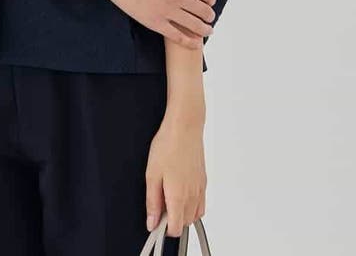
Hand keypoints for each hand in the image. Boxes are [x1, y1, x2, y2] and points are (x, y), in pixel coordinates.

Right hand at [95, 0, 216, 48]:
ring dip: (204, 30)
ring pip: (195, 25)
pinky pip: (177, 36)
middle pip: (204, 11)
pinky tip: (194, 43)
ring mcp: (167, 10)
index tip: (208, 3)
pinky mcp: (155, 22)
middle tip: (208, 18)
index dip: (211, 0)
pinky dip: (189, 42)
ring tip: (206, 31)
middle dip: (210, 16)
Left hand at [145, 111, 207, 236]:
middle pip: (185, 223)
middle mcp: (193, 195)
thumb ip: (152, 201)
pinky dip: (192, 205)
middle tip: (160, 204)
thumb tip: (152, 221)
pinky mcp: (204, 180)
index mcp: (178, 196)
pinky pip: (201, 202)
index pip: (176, 229)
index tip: (155, 220)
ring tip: (169, 196)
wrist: (185, 126)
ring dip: (183, 213)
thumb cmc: (168, 145)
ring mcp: (200, 188)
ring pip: (195, 214)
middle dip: (172, 220)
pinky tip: (181, 191)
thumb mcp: (151, 174)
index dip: (164, 229)